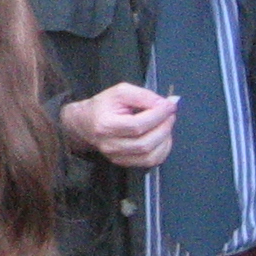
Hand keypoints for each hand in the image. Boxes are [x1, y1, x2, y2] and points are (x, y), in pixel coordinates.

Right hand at [61, 83, 177, 167]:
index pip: (137, 125)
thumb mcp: (120, 92)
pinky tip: (162, 136)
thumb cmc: (103, 106)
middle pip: (145, 143)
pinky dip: (163, 149)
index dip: (158, 115)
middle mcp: (110, 145)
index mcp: (105, 125)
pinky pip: (151, 162)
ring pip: (150, 156)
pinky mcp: (125, 163)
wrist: (85, 124)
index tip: (170, 104)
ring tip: (166, 123)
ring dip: (165, 139)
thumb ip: (143, 95)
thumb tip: (167, 104)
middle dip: (164, 127)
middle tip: (170, 113)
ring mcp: (117, 157)